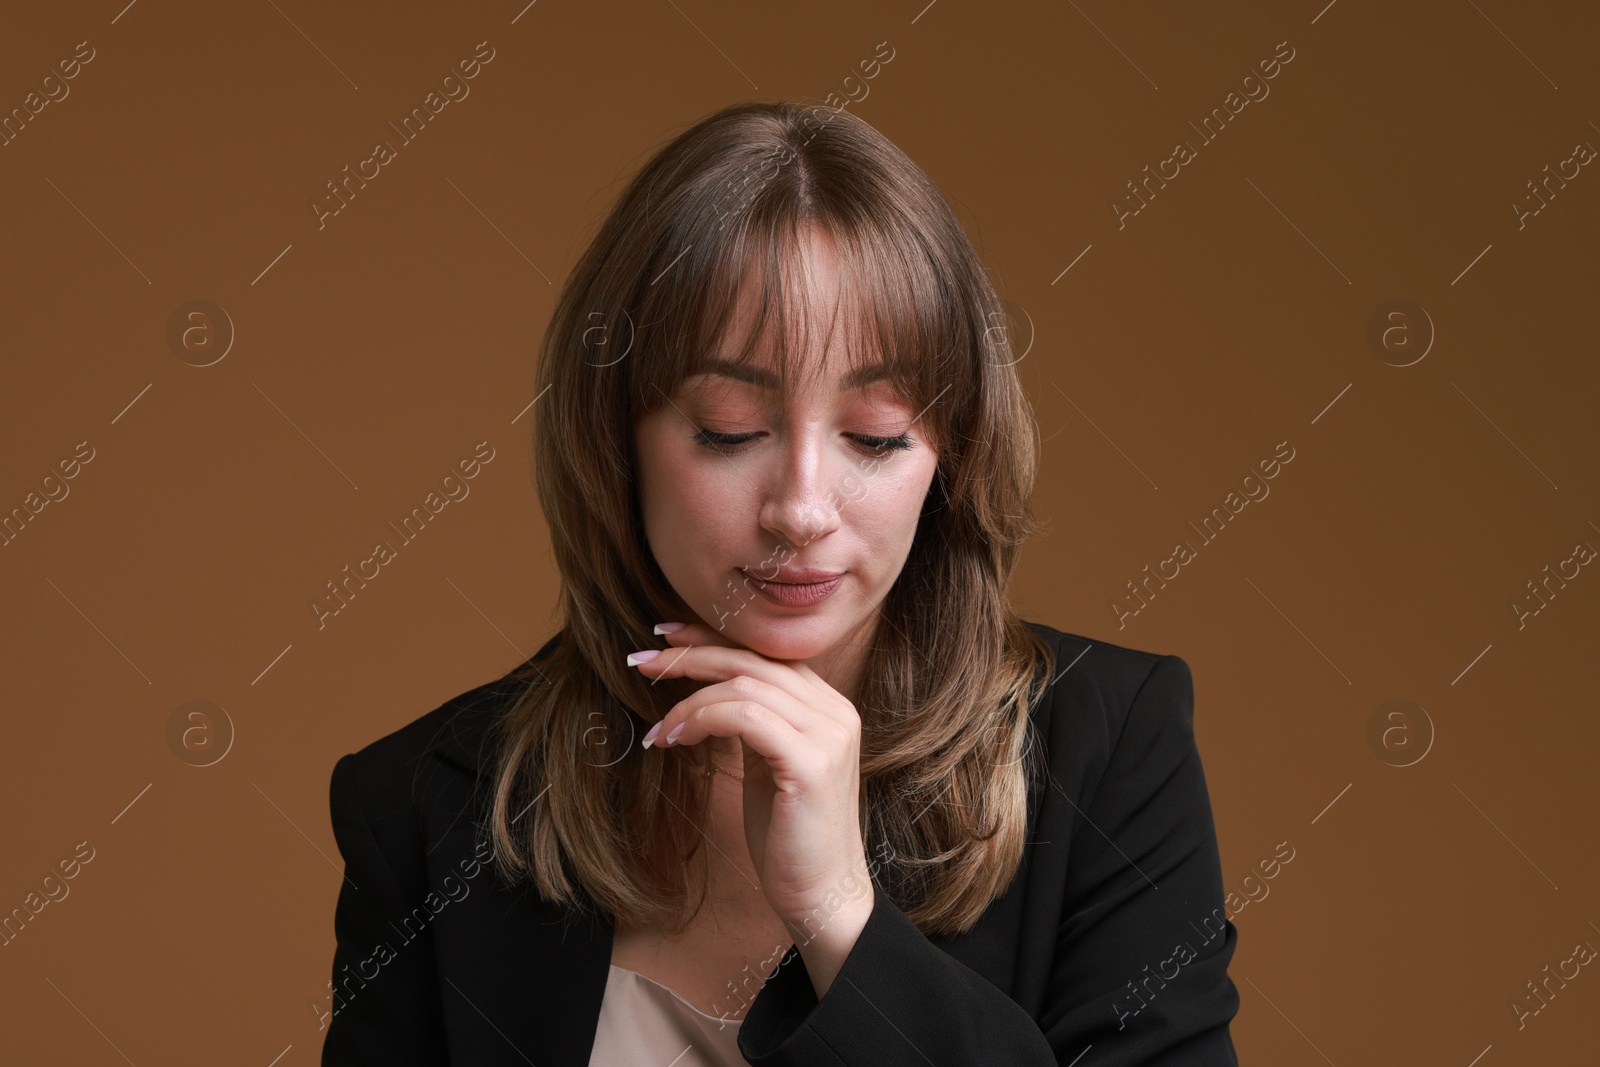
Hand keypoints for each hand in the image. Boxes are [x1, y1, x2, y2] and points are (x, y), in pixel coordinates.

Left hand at [628, 620, 873, 937]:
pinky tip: (676, 739)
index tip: (667, 638)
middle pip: (753, 660)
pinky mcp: (812, 762)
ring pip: (745, 684)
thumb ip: (754, 723)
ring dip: (689, 700)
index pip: (765, 654)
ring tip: (658, 730)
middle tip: (643, 660)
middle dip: (692, 656)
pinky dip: (702, 719)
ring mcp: (829, 734)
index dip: (713, 640)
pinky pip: (746, 716)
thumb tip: (708, 693)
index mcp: (827, 707)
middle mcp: (835, 711)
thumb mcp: (768, 765)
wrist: (821, 894)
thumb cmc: (789, 837)